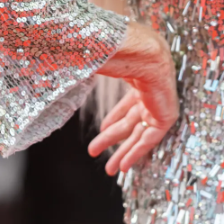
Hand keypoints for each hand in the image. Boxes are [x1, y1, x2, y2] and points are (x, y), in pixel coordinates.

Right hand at [89, 22, 179, 174]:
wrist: (142, 53)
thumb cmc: (120, 52)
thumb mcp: (99, 65)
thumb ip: (83, 69)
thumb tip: (57, 62)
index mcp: (140, 76)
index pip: (129, 101)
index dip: (115, 117)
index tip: (102, 129)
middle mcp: (152, 90)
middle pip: (132, 120)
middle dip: (114, 138)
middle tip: (95, 152)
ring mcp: (160, 102)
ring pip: (140, 133)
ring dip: (124, 152)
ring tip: (109, 170)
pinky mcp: (166, 114)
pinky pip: (151, 139)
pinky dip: (137, 153)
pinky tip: (124, 166)